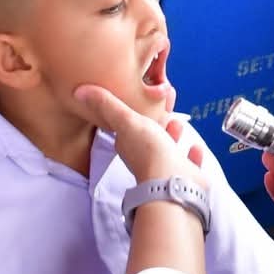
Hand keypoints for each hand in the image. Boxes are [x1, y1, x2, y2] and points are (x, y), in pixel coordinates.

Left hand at [73, 83, 207, 186]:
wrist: (173, 182)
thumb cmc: (149, 151)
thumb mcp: (127, 121)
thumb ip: (107, 105)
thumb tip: (78, 90)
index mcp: (129, 144)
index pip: (127, 127)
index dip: (134, 113)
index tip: (142, 99)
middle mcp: (145, 157)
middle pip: (149, 136)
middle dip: (157, 122)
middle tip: (165, 105)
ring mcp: (165, 168)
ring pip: (168, 148)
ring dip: (172, 135)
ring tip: (178, 122)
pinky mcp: (184, 176)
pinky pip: (187, 163)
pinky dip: (191, 155)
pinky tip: (194, 147)